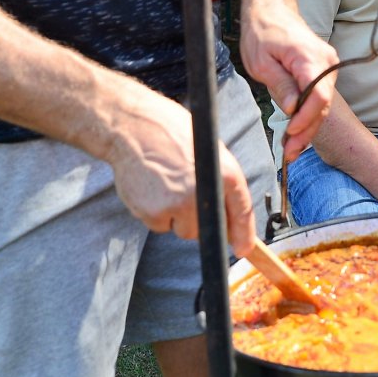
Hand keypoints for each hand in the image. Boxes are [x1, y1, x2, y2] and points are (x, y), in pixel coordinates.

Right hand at [107, 87, 264, 250]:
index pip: (242, 211)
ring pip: (182, 229)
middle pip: (208, 230)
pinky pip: (158, 225)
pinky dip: (155, 213)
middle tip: (184, 192)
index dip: (244, 234)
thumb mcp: (209, 149)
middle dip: (198, 219)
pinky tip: (150, 188)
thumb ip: (221, 180)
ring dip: (175, 217)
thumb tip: (228, 214)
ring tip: (165, 185)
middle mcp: (204, 192)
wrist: (134, 128)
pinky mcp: (154, 212)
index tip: (243, 248)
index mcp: (225, 173)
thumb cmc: (171, 134)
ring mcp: (178, 204)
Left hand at [239, 6, 340, 163]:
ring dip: (307, 127)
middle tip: (289, 152)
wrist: (271, 10)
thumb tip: (292, 109)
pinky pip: (319, 97)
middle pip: (323, 105)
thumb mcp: (262, 62)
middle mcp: (326, 62)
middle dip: (306, 131)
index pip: (319, 96)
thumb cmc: (263, 31)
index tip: (290, 132)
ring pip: (322, 105)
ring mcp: (327, 66)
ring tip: (291, 148)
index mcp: (309, 58)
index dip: (306, 118)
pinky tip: (296, 132)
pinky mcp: (323, 71)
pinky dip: (308, 115)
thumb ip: (281, 85)